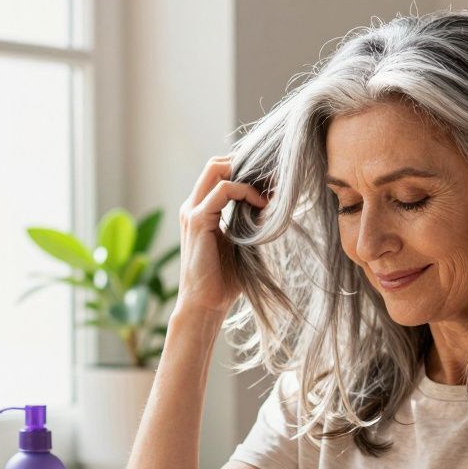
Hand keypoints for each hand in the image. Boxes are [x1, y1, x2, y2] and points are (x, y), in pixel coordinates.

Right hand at [175, 155, 269, 318]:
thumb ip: (250, 223)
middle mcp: (193, 206)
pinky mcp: (197, 220)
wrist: (206, 304)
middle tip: (271, 180)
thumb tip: (274, 207)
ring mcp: (193, 211)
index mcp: (201, 210)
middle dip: (245, 165)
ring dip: (247, 176)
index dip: (245, 171)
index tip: (272, 183)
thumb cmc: (224, 281)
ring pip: (217, 169)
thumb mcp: (242, 244)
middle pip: (215, 164)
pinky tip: (262, 206)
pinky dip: (245, 191)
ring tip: (269, 193)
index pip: (219, 173)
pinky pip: (223, 190)